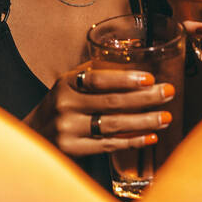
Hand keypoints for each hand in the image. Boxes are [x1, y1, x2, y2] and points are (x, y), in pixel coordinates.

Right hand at [25, 62, 174, 157]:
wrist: (34, 135)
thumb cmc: (59, 105)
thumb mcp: (69, 84)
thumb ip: (95, 72)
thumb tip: (132, 52)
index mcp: (66, 84)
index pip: (98, 79)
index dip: (125, 79)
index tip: (149, 78)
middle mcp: (66, 106)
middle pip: (111, 102)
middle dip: (145, 98)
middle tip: (167, 93)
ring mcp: (69, 129)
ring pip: (114, 125)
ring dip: (144, 122)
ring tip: (165, 118)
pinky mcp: (74, 150)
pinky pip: (109, 145)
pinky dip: (132, 141)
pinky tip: (150, 137)